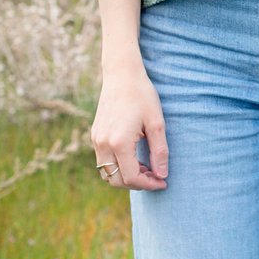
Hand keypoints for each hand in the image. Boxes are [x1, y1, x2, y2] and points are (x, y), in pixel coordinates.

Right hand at [92, 60, 168, 191]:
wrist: (121, 74)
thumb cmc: (142, 95)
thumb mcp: (157, 123)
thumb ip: (159, 152)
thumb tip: (162, 175)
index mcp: (119, 142)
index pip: (132, 177)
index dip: (149, 184)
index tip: (163, 182)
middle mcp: (103, 144)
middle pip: (117, 180)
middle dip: (137, 184)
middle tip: (156, 176)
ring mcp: (96, 139)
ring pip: (108, 173)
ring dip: (126, 176)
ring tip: (146, 167)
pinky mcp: (95, 135)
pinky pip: (104, 161)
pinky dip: (118, 166)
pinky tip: (135, 157)